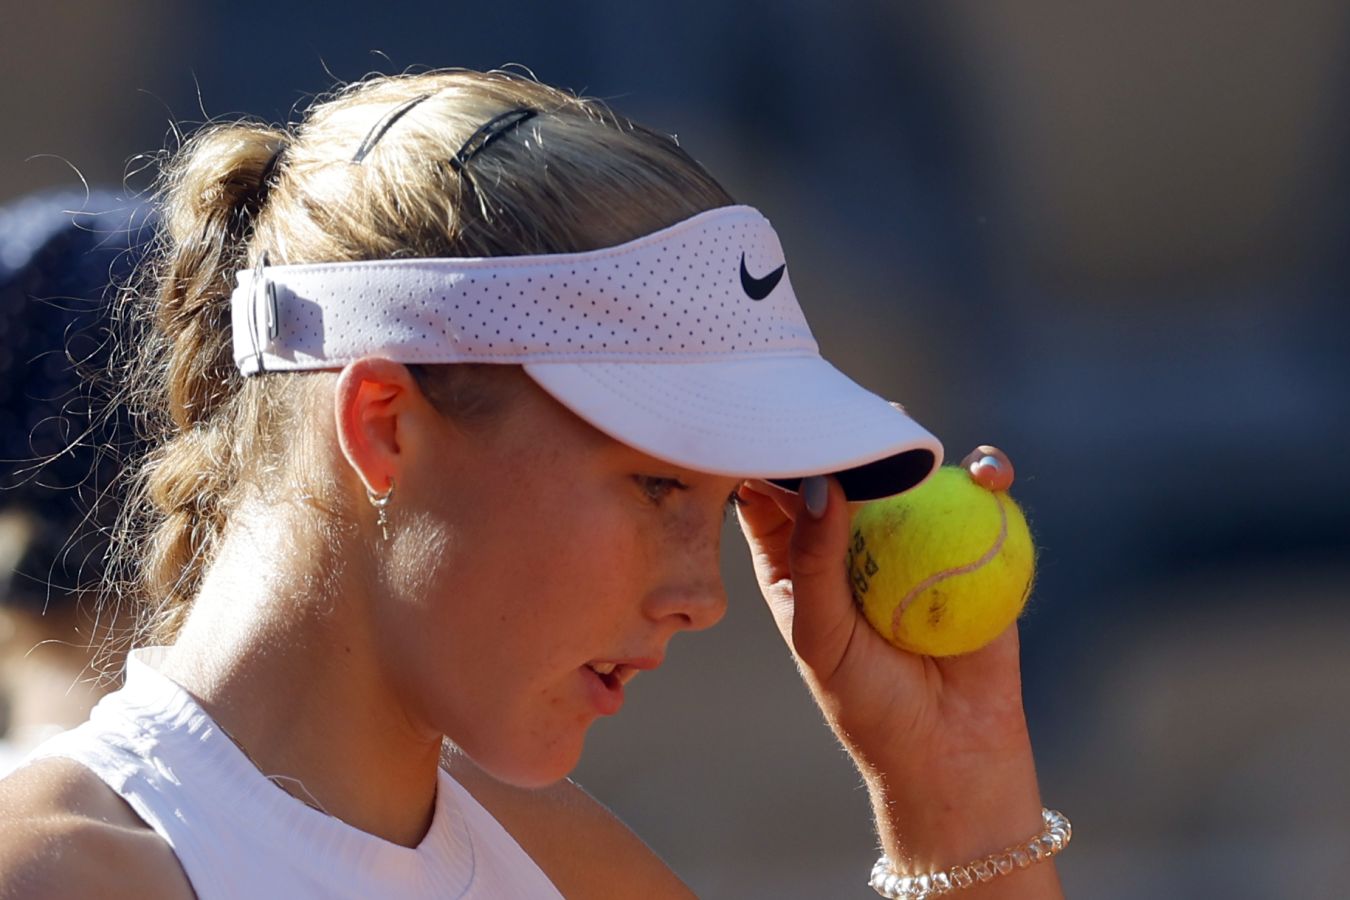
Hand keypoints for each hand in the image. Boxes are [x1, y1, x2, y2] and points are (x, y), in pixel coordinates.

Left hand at [735, 445, 1049, 873]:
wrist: (951, 755)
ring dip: (912, 445)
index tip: (779, 421)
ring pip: (911, 475)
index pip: (774, 492)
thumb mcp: (820, 634)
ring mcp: (915, 541)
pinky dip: (986, 477)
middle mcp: (854, 542)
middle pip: (844, 471)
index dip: (772, 456)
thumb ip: (814, 560)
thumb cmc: (867, 703)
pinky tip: (984, 472)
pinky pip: (980, 501)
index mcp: (798, 560)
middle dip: (843, 434)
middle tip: (847, 410)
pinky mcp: (974, 549)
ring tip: (908, 432)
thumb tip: (825, 484)